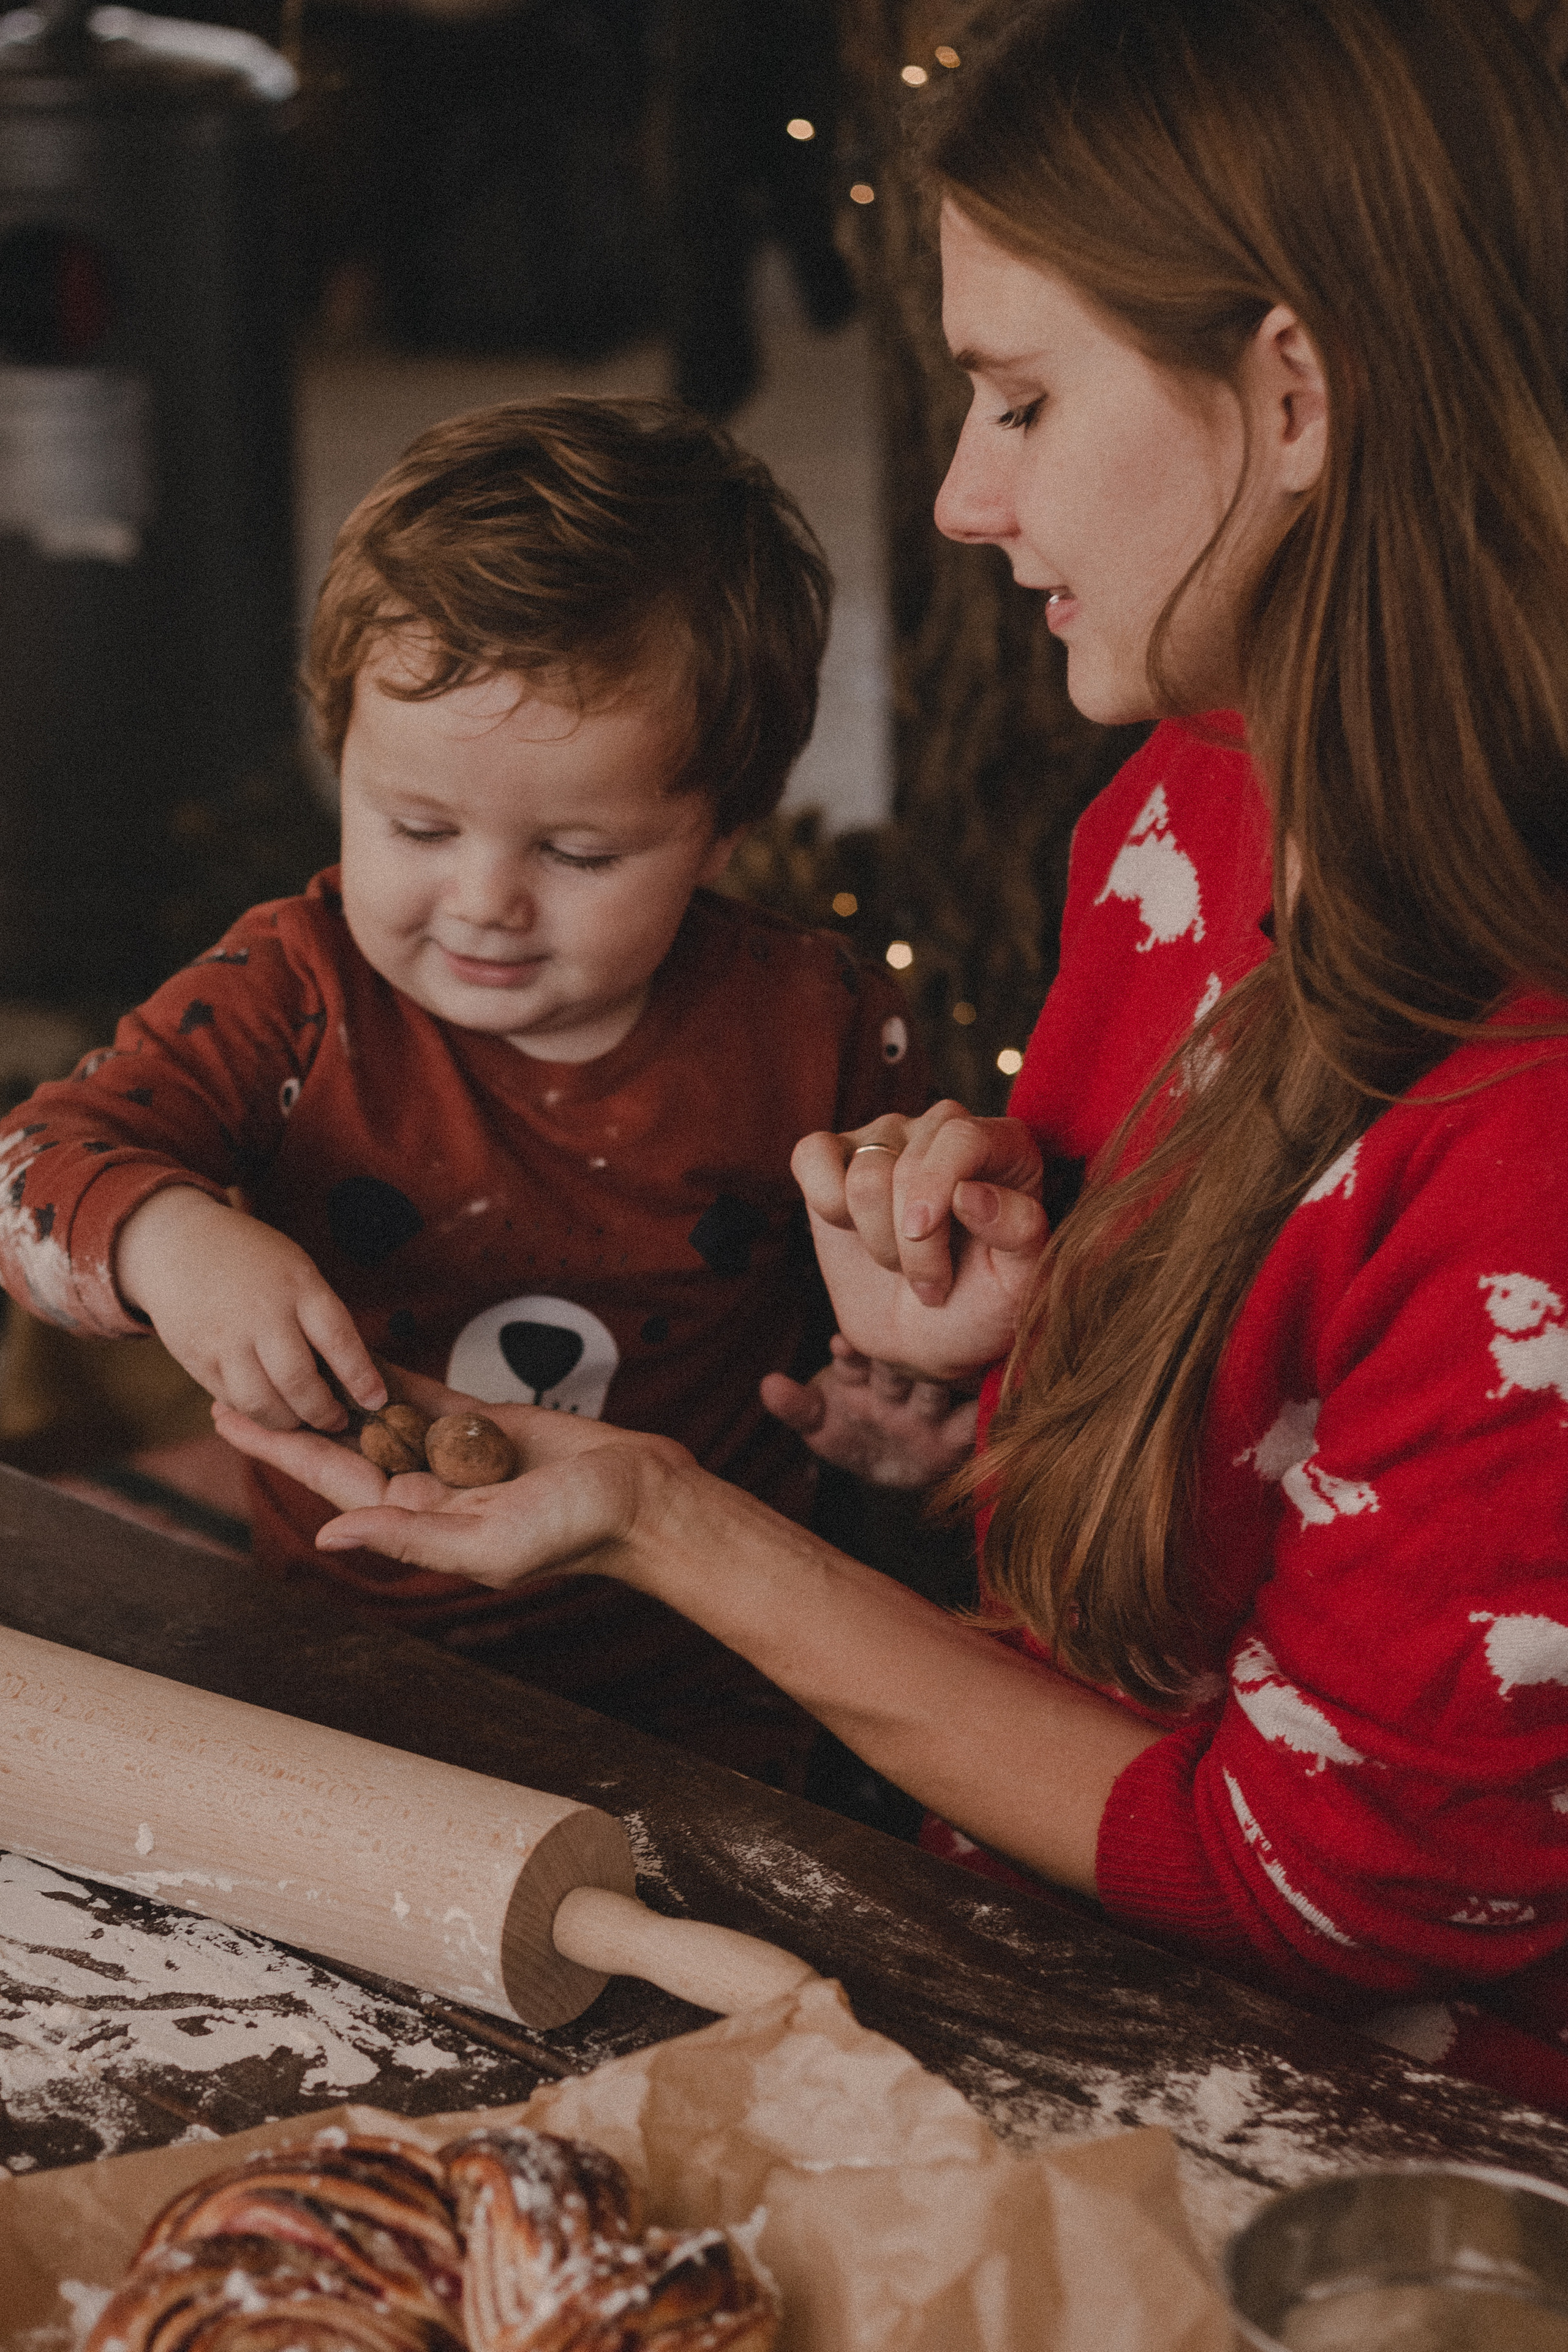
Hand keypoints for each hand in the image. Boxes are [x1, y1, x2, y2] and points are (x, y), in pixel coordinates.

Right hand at [115, 1186, 384, 1430]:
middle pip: (299, 1382)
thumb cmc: (256, 1262)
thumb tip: (354, 1375)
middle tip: (336, 1421)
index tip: (376, 1401)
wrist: (180, 1243)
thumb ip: (321, 1317)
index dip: (361, 1377)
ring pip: (263, 1403)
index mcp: (299, 1286)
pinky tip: (267, 1407)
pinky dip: (254, 1412)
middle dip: (323, 1412)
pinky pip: (233, 1401)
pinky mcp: (197, 1359)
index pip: (338, 1340)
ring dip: (288, 1422)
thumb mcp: (297, 1271)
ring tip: (301, 1420)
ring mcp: (226, 1339)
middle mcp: (263, 1314)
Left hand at [212, 1366, 684, 1589]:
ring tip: (283, 1360)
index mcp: (421, 1520)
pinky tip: (354, 1355)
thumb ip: (410, 1536)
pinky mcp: (488, 1424)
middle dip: (290, 1414)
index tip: (229, 1417)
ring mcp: (456, 1455)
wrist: (641, 1498)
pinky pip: (427, 1396)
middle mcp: (429, 1489)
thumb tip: (328, 1533)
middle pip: (343, 1444)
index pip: (334, 1479)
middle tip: (233, 1377)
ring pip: (379, 1416)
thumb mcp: (488, 1545)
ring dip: (331, 1391)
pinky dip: (390, 1375)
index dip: (280, 1447)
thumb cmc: (574, 1530)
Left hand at [761, 1335, 977, 1486]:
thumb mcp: (819, 1425)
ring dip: (937, 1389)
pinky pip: (975, 1426)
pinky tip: (994, 1415)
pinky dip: (985, 1421)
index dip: (848, 1356)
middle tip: (894, 1358)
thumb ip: (797, 1407)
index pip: (855, 1361)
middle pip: (898, 1371)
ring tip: (939, 1383)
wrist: (887, 1466)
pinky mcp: (959, 1436)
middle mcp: (901, 1383)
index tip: (839, 1347)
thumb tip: (767, 1385)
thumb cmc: (850, 1432)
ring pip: (938, 1392)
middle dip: (898, 1367)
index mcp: (865, 1375)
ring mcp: (932, 1406)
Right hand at [791, 1102, 1047, 1385]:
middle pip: (909, 1166)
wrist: (924, 1338)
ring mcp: (888, 1139)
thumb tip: (970, 1192)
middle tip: (931, 1285)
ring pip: (864, 1176)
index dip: (936, 1185)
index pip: (961, 1136)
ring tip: (899, 1264)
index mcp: (1004, 1147)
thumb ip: (1018, 1233)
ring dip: (877, 1241)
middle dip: (914, 1245)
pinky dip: (824, 1201)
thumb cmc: (979, 1306)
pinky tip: (848, 1229)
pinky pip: (813, 1156)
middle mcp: (945, 1130)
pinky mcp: (835, 1157)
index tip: (922, 1236)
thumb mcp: (1019, 1286)